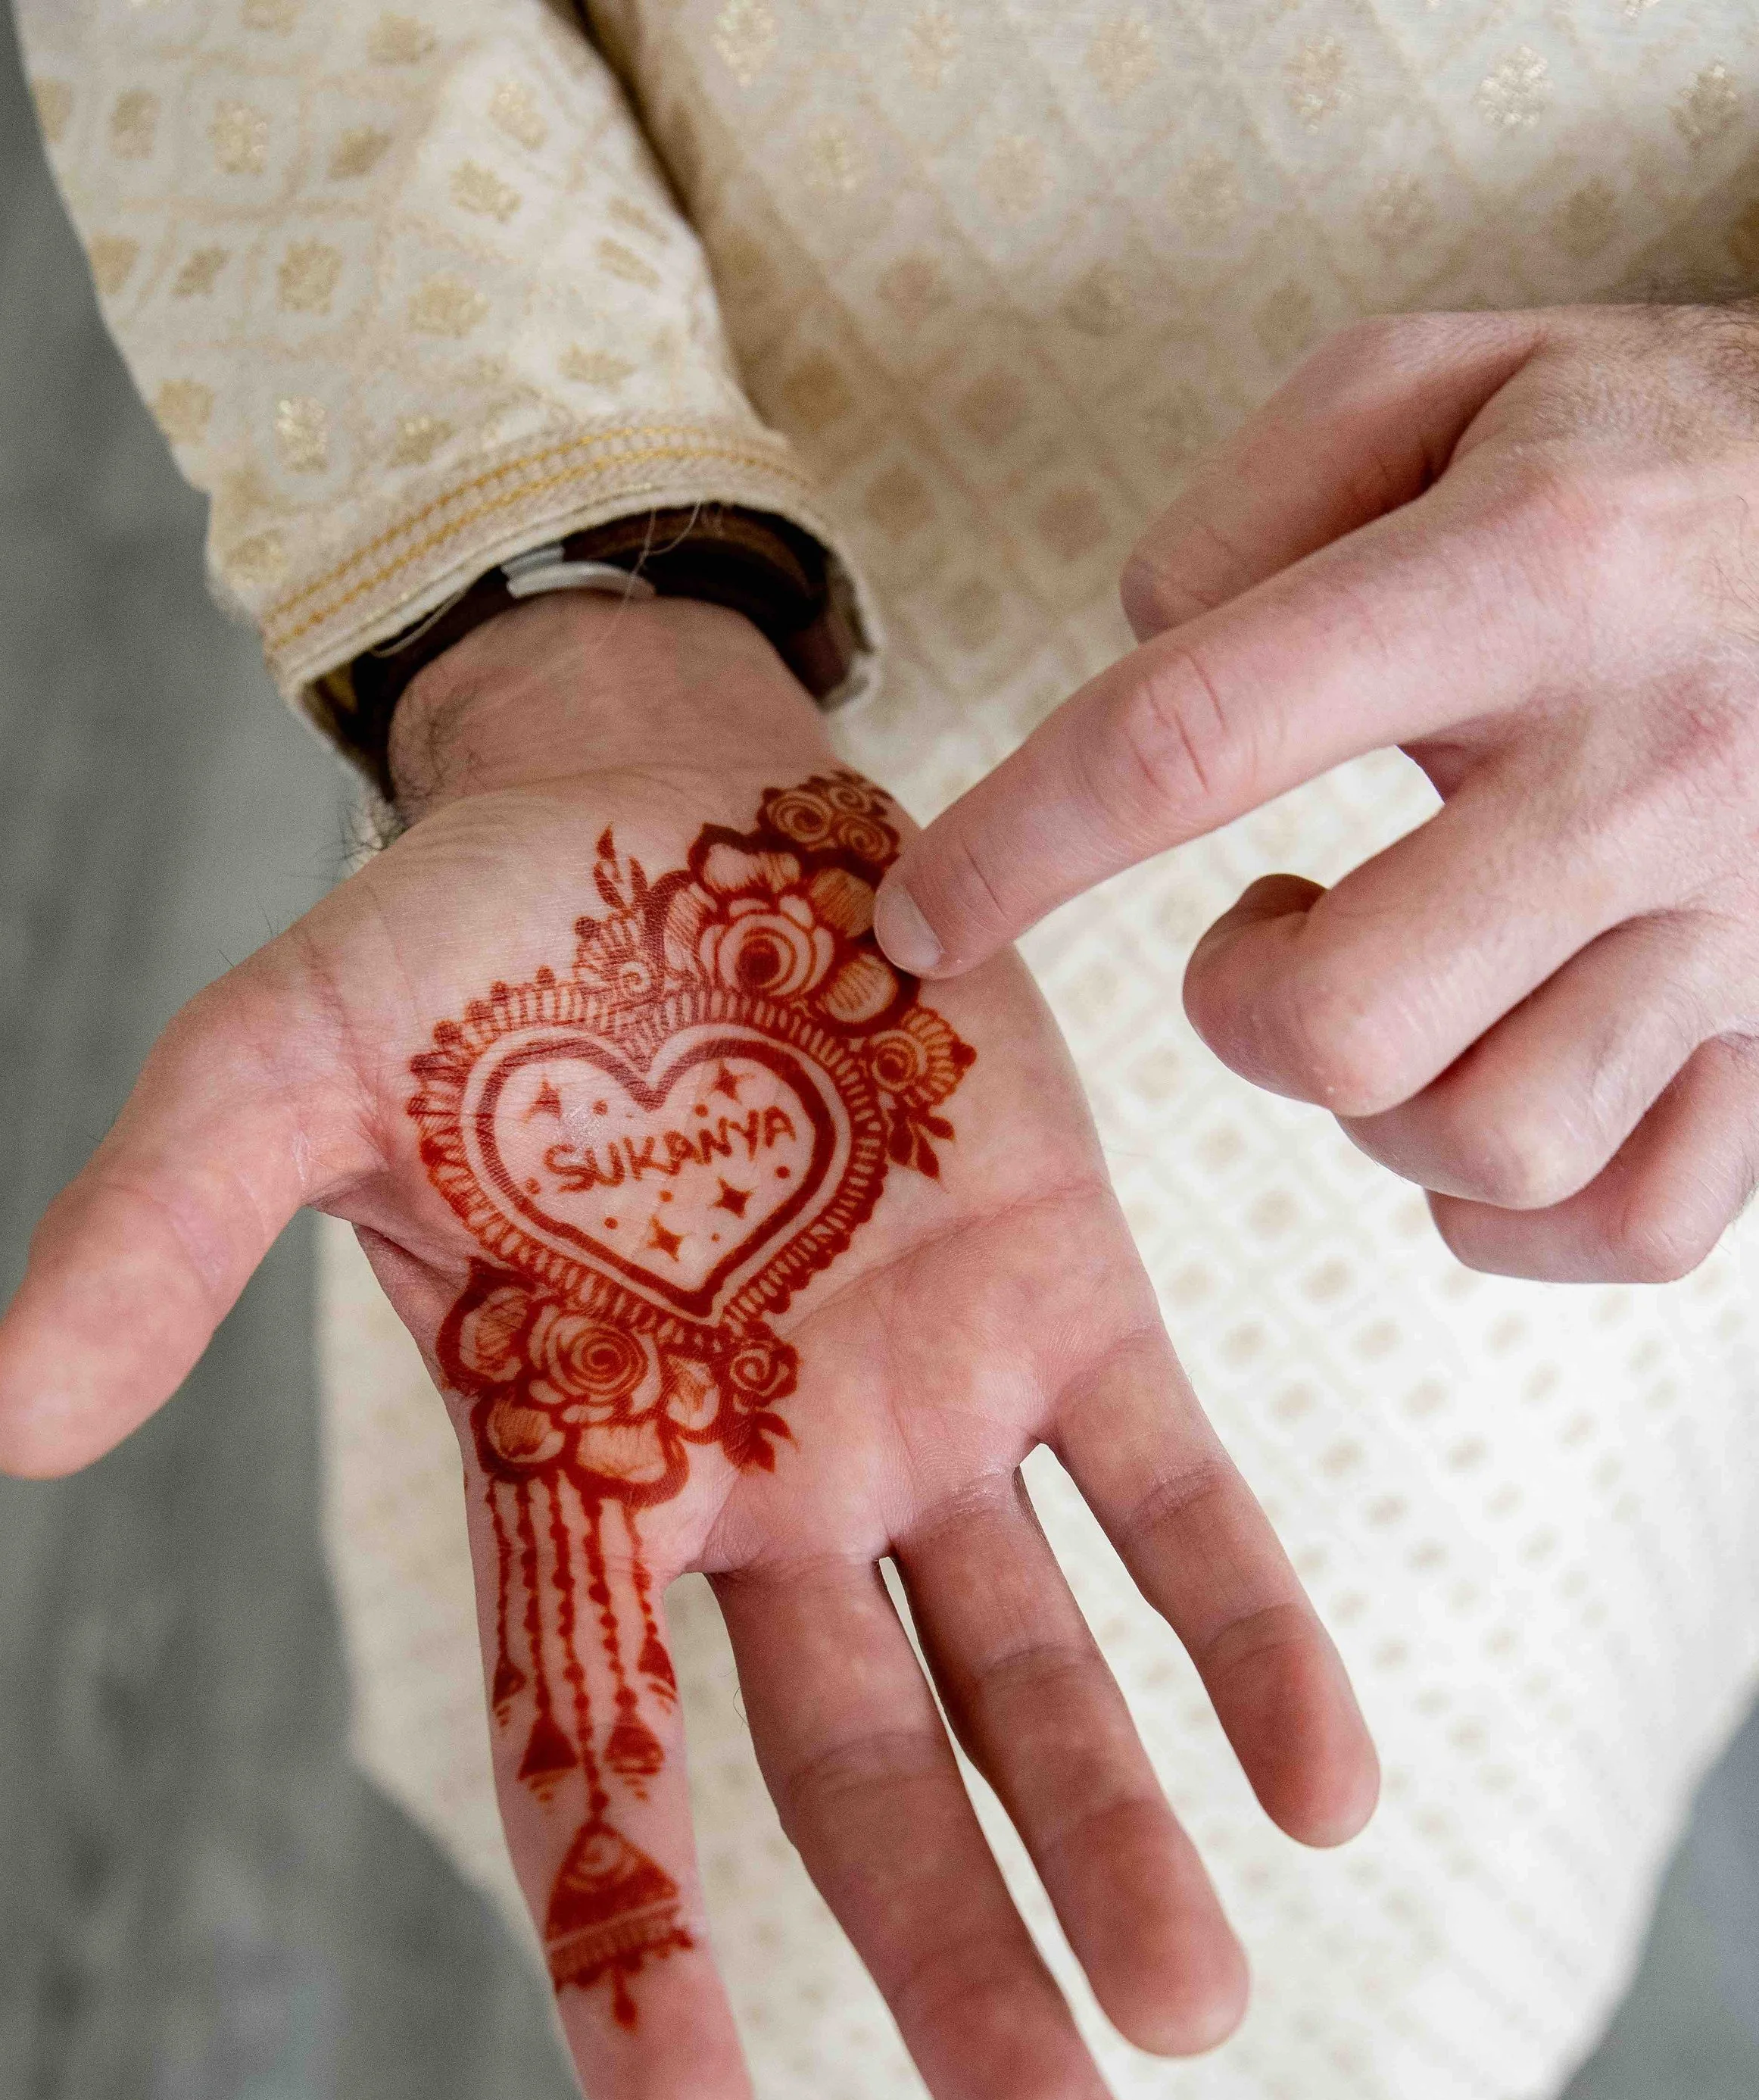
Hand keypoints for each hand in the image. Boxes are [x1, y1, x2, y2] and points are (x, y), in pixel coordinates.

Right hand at [0, 596, 1373, 2099]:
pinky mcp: (1070, 1306)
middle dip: (955, 1963)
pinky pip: (1172, 1498)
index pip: (588, 1759)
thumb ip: (162, 1234)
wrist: (667, 795)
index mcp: (573, 1474)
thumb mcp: (278, 1065)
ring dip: (1117, 1839)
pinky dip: (1247, 1632)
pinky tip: (1321, 1787)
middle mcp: (763, 1495)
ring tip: (1200, 2012)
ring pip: (1031, 1675)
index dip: (637, 1957)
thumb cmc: (458, 943)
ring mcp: (927, 1414)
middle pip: (858, 1780)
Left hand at [877, 301, 1758, 1282]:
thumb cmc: (1662, 456)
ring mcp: (1737, 926)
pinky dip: (1517, 1217)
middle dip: (1244, 1013)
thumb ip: (1267, 488)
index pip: (1195, 736)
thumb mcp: (1464, 375)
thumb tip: (1138, 647)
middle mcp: (1641, 769)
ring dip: (1381, 1107)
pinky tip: (1492, 1103)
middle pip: (1347, 1028)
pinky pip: (1629, 1226)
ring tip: (1406, 988)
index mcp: (1533, 575)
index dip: (1018, 845)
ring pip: (1485, 1147)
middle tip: (1266, 932)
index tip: (920, 919)